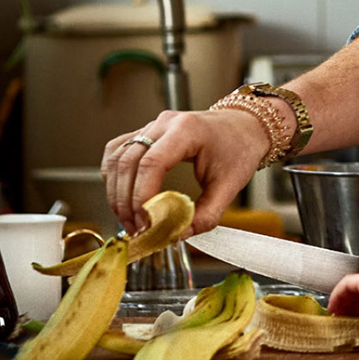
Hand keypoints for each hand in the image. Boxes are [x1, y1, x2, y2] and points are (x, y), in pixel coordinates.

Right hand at [101, 108, 270, 235]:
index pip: (151, 163)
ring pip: (117, 157)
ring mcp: (152, 126)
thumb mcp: (230, 185)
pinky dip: (114, 176)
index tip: (144, 221)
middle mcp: (164, 124)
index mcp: (187, 131)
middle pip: (128, 162)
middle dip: (126, 200)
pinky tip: (121, 196)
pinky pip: (118, 152)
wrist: (244, 126)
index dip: (142, 196)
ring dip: (116, 191)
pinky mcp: (145, 133)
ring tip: (129, 219)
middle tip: (135, 228)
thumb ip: (207, 214)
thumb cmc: (239, 148)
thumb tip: (179, 235)